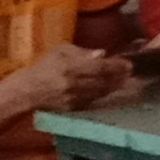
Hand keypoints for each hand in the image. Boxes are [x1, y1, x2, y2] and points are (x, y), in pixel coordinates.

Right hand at [6, 42, 137, 115]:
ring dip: (115, 86)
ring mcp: (74, 98)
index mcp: (70, 67)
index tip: (128, 63)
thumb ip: (82, 52)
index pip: (100, 67)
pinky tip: (111, 88)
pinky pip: (94, 100)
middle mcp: (74, 84)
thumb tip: (102, 54)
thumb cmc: (44, 66)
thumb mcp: (60, 51)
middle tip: (130, 71)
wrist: (28, 91)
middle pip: (104, 81)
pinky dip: (104, 94)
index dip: (116, 66)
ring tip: (125, 79)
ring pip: (102, 92)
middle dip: (119, 76)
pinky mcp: (74, 108)